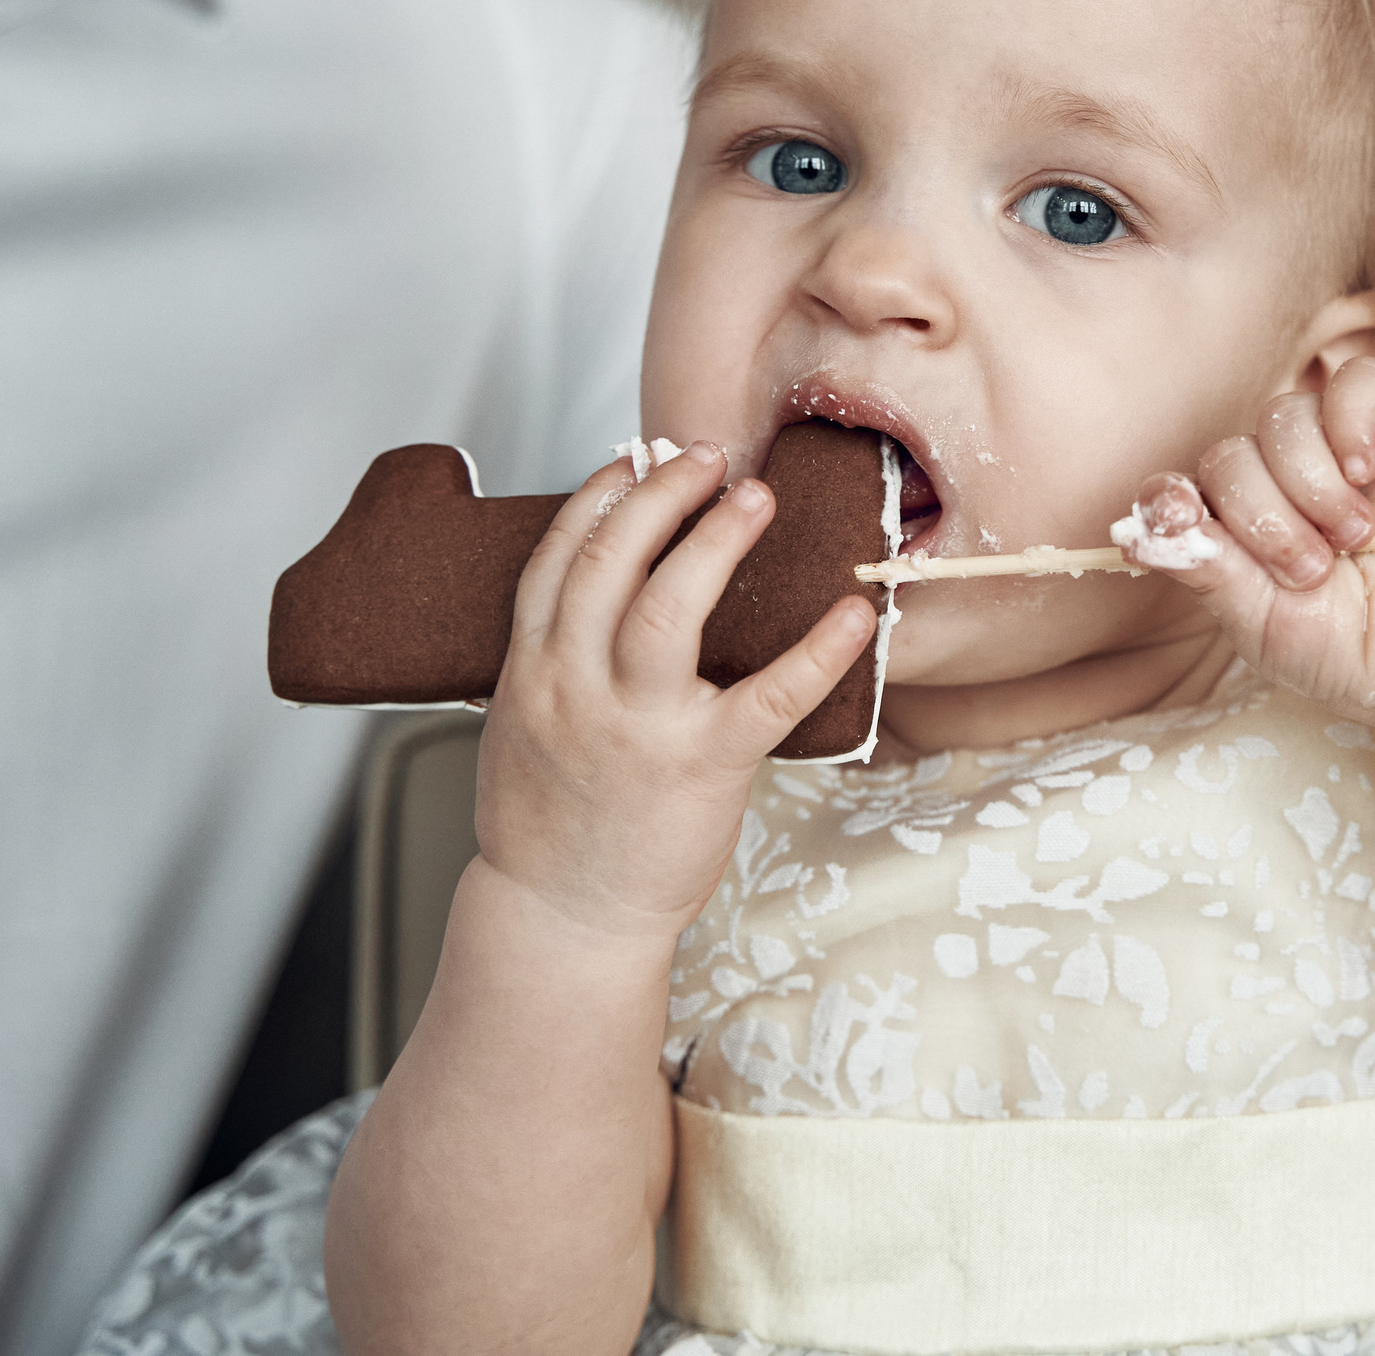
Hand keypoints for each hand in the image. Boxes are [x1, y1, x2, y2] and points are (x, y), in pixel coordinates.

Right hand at [474, 443, 876, 939]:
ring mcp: (638, 726)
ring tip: (757, 496)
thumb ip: (553, 659)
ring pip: (670, 607)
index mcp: (530, 672)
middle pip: (610, 562)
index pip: (555, 559)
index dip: (597, 499)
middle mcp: (575, 688)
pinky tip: (853, 614)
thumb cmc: (549, 822)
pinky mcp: (702, 765)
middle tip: (707, 457)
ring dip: (716, 539)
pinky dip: (818, 650)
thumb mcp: (521, 725)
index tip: (633, 460)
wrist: (562, 917)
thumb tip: (595, 598)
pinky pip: (770, 695)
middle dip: (660, 495)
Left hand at [1121, 356, 1374, 748]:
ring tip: (1352, 540)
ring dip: (1311, 486)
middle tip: (1312, 570)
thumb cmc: (1356, 649)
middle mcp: (1280, 478)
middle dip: (1264, 519)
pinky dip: (1351, 422)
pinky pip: (1356, 381)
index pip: (1183, 486)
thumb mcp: (1263, 626)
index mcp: (1238, 525)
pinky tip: (1364, 472)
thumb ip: (1210, 574)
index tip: (1179, 523)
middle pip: (1231, 455)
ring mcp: (1337, 445)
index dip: (1172, 500)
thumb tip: (1140, 535)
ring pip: (1284, 417)